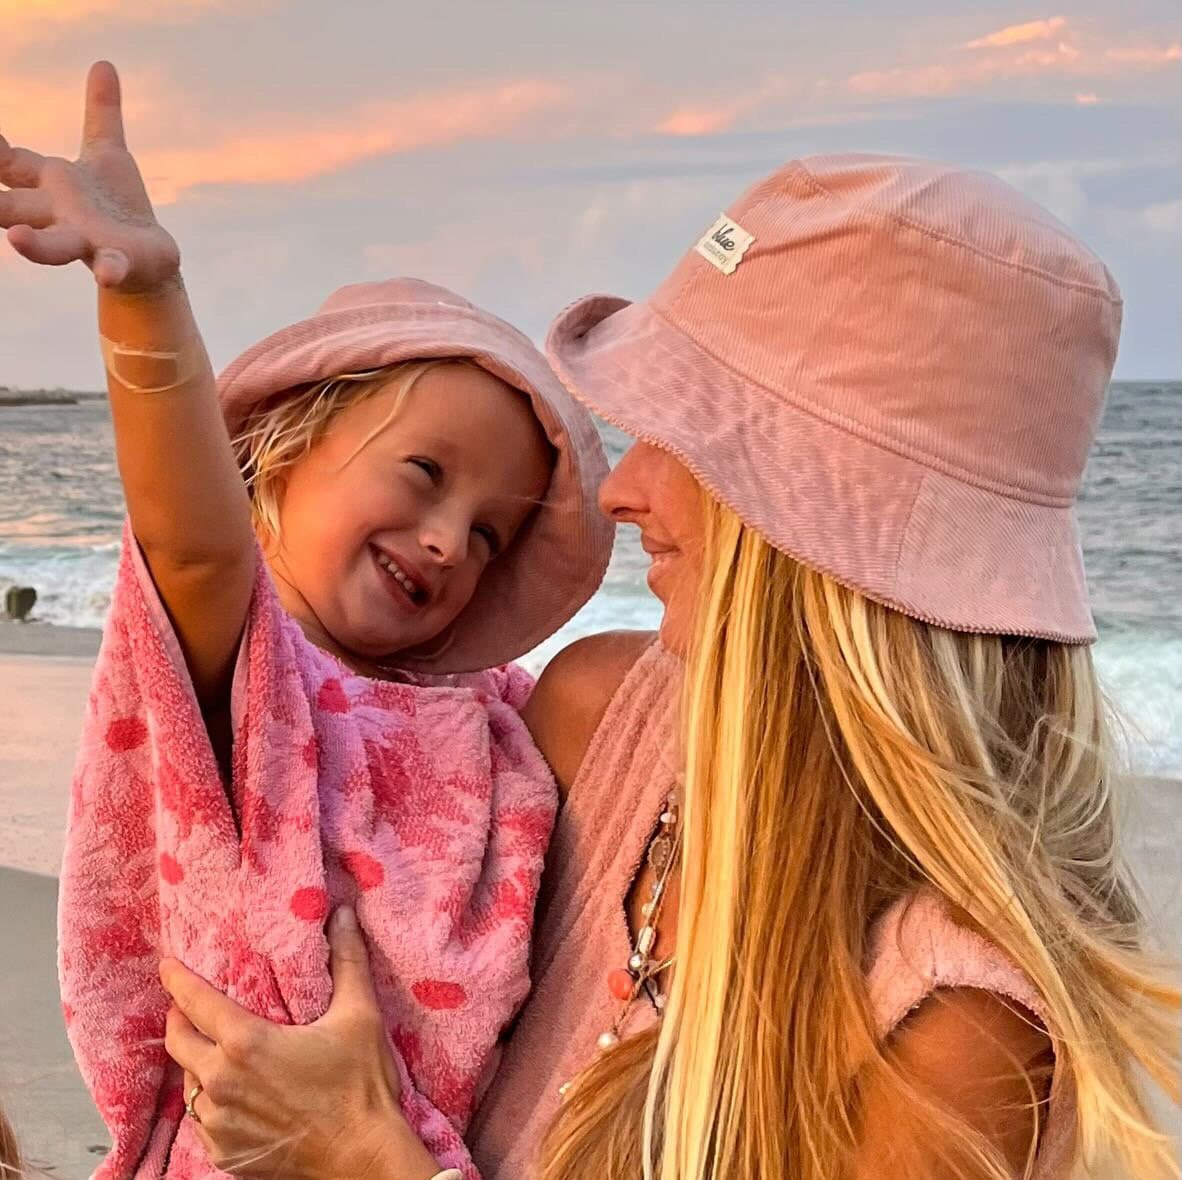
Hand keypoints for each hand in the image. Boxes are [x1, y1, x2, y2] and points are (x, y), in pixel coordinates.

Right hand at [0, 61, 179, 292]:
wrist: (149, 260)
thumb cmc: (117, 207)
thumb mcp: (108, 155)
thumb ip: (101, 113)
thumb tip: (104, 64)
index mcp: (51, 184)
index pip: (9, 164)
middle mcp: (59, 215)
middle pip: (15, 207)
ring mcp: (87, 240)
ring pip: (53, 244)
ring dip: (35, 244)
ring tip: (17, 239)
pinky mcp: (119, 261)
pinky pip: (111, 266)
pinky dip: (109, 269)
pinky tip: (107, 273)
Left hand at [160, 907, 439, 1179]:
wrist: (361, 1158)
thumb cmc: (360, 1087)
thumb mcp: (359, 1014)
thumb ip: (347, 959)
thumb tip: (342, 913)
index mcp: (246, 1044)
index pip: (195, 1002)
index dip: (177, 980)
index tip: (167, 965)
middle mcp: (221, 1082)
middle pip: (177, 1041)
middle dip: (178, 1018)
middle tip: (188, 1005)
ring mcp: (218, 1123)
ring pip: (188, 1083)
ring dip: (196, 1062)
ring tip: (214, 1049)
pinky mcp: (223, 1153)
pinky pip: (202, 1119)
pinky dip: (211, 1100)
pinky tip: (232, 1093)